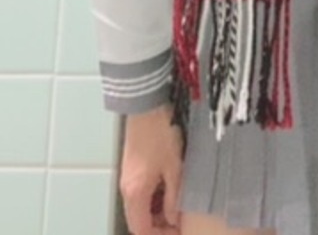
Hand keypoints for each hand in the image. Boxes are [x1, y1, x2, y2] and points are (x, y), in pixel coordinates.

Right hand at [120, 104, 183, 233]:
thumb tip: (173, 219)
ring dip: (154, 213)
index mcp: (136, 194)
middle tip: (178, 223)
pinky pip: (138, 194)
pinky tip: (168, 191)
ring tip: (176, 208)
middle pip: (137, 221)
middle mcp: (126, 190)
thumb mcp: (174, 168)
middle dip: (157, 226)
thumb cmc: (162, 136)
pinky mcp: (130, 168)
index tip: (177, 231)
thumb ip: (173, 198)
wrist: (146, 107)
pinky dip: (151, 199)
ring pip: (137, 208)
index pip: (141, 229)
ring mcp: (126, 178)